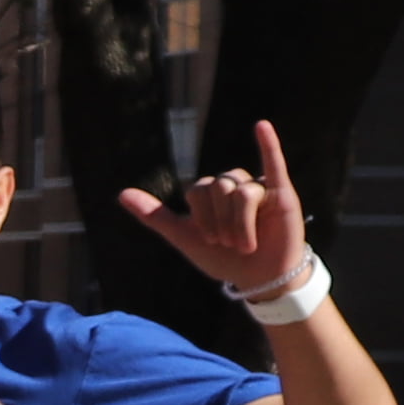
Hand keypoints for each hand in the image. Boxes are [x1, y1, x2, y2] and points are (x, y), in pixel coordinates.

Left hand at [119, 119, 312, 293]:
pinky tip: (262, 126)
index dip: (202, 217)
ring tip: (246, 245)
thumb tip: (121, 194)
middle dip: (221, 220)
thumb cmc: (223, 259)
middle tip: (230, 244)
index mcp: (210, 194)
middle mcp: (232, 186)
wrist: (259, 279)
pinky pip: (273, 164)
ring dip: (240, 222)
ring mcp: (258, 188)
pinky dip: (268, 144)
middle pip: (219, 186)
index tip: (212, 240)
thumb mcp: (184, 237)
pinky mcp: (282, 194)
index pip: (197, 189)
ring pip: (240, 190)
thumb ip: (155, 215)